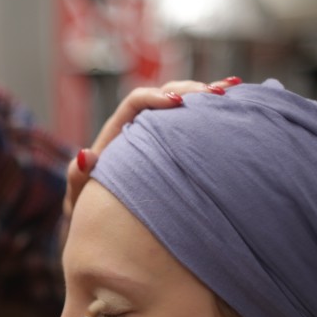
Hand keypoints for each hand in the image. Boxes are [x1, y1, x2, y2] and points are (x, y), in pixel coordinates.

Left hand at [63, 77, 241, 215]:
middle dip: (190, 91)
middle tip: (218, 93)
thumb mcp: (81, 200)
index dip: (156, 97)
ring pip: (183, 108)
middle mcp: (139, 130)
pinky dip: (212, 114)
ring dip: (206, 97)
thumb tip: (85, 154)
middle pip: (165, 96)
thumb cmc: (90, 214)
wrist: (102, 225)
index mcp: (117, 136)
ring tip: (232, 91)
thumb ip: (79, 179)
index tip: (177, 104)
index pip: (135, 103)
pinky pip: (192, 126)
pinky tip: (237, 103)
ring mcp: (158, 138)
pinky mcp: (175, 149)